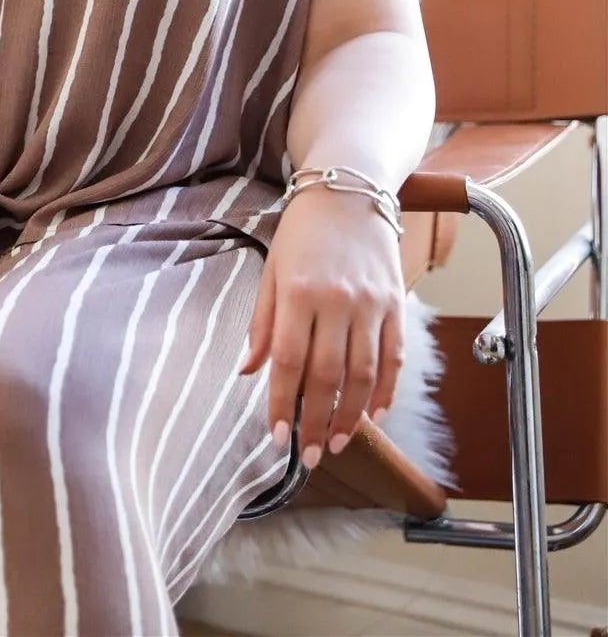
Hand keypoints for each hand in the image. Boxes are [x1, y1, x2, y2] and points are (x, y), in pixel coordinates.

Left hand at [236, 184, 404, 467]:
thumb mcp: (271, 269)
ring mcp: (370, 303)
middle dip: (316, 422)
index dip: (282, 404)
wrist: (349, 188)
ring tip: (337, 443)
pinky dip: (386, 391)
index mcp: (298, 293)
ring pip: (363, 374)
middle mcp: (337, 301)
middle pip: (327, 376)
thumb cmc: (302, 231)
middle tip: (308, 455)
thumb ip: (262, 324)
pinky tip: (374, 415)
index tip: (277, 436)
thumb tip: (248, 373)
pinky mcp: (395, 302)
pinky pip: (394, 357)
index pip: (288, 362)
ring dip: (351, 416)